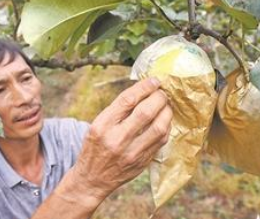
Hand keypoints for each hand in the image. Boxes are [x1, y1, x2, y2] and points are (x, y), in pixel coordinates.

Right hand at [68, 78, 171, 203]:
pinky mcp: (142, 162)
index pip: (127, 100)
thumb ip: (118, 110)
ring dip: (167, 111)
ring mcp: (132, 153)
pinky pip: (161, 141)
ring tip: (166, 104)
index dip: (144, 87)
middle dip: (159, 97)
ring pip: (159, 127)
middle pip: (146, 112)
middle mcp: (117, 139)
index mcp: (102, 125)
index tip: (154, 80)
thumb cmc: (95, 147)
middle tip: (162, 92)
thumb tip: (142, 91)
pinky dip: (166, 126)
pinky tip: (164, 120)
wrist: (93, 179)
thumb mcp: (97, 125)